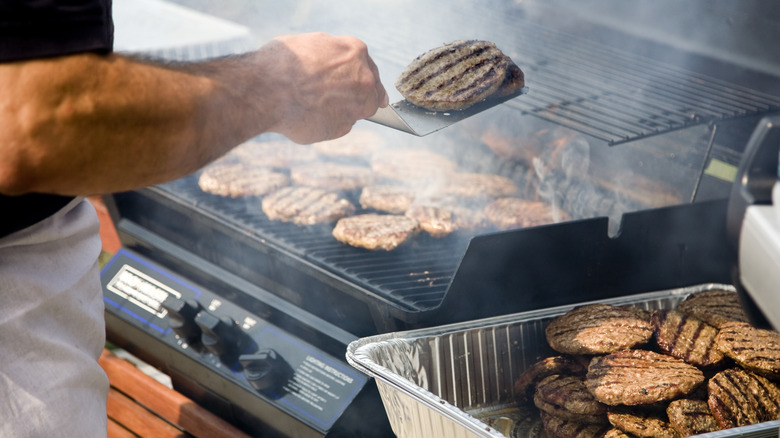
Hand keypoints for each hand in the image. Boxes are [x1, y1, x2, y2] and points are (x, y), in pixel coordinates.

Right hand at [258, 33, 388, 143]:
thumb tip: (331, 63)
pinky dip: (328, 124)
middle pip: (371, 93)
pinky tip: (308, 116)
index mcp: (356, 53)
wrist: (267, 89)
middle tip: (335, 99)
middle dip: (357, 97)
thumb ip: (330, 55)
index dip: (363, 78)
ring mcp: (355, 106)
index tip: (365, 87)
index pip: (369, 68)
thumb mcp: (309, 44)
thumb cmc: (281, 63)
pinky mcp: (343, 128)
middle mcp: (363, 80)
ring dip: (341, 111)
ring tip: (313, 106)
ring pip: (356, 112)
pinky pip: (339, 126)